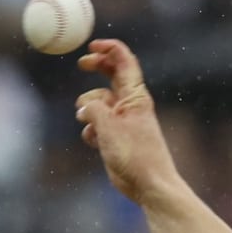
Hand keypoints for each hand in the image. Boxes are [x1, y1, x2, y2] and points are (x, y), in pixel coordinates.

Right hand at [75, 39, 177, 204]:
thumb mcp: (109, 126)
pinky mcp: (115, 138)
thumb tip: (83, 108)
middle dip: (96, 67)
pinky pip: (96, 125)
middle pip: (111, 75)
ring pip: (97, 103)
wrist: (149, 186)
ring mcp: (122, 121)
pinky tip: (94, 143)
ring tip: (92, 127)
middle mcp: (130, 105)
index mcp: (135, 97)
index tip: (91, 47)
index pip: (124, 62)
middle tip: (82, 64)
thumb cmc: (135, 155)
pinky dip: (91, 131)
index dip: (109, 49)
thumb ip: (93, 109)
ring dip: (87, 111)